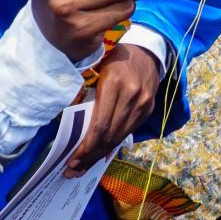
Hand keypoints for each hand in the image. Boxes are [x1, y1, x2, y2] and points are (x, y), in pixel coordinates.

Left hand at [69, 41, 159, 176]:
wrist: (148, 51)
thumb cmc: (116, 60)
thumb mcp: (99, 72)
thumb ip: (90, 96)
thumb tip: (78, 126)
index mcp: (114, 84)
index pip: (100, 125)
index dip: (86, 146)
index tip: (72, 159)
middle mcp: (131, 96)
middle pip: (109, 135)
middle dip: (90, 155)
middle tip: (74, 169)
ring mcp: (143, 104)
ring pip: (119, 137)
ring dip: (101, 154)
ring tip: (85, 165)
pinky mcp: (148, 109)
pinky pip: (128, 131)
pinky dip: (114, 144)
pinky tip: (102, 152)